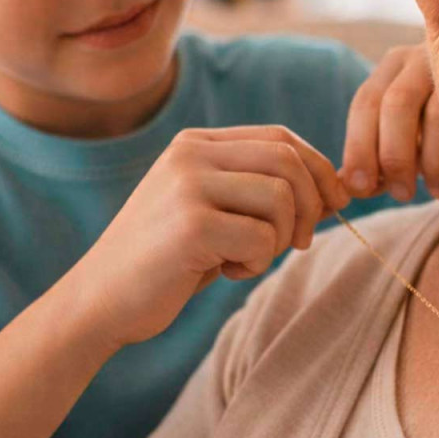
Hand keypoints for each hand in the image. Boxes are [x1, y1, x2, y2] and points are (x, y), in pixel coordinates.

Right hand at [70, 126, 350, 350]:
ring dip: (279, 239)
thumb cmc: (170, 260)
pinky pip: (262, 238)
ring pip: (281, 198)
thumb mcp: (217, 212)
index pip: (282, 138)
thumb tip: (338, 189)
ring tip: (246, 258)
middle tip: (299, 243)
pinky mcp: (190, 225)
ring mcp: (188, 185)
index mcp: (198, 144)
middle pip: (288, 161)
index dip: (319, 170)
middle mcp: (191, 154)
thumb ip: (264, 191)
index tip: (335, 204)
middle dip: (311, 205)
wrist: (101, 300)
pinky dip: (257, 263)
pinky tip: (226, 272)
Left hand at [340, 43, 438, 201]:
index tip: (361, 187)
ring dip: (434, 165)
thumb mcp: (402, 130)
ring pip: (438, 116)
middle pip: (397, 104)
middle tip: (402, 194)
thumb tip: (348, 189)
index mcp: (392, 68)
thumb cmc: (437, 120)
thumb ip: (375, 157)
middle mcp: (421, 58)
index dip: (358, 147)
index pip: (365, 103)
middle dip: (395, 157)